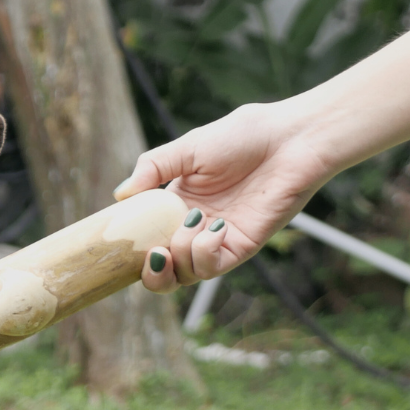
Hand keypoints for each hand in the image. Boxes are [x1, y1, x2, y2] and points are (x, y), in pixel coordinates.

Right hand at [115, 102, 337, 292]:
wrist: (290, 139)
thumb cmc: (244, 136)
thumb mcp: (187, 147)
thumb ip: (152, 169)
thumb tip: (118, 195)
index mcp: (176, 205)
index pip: (146, 239)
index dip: (130, 249)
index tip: (118, 245)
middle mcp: (193, 227)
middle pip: (163, 270)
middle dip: (151, 273)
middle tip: (153, 254)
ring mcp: (217, 240)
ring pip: (184, 274)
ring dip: (181, 253)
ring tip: (193, 222)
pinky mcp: (241, 247)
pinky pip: (211, 268)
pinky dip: (204, 252)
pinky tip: (214, 227)